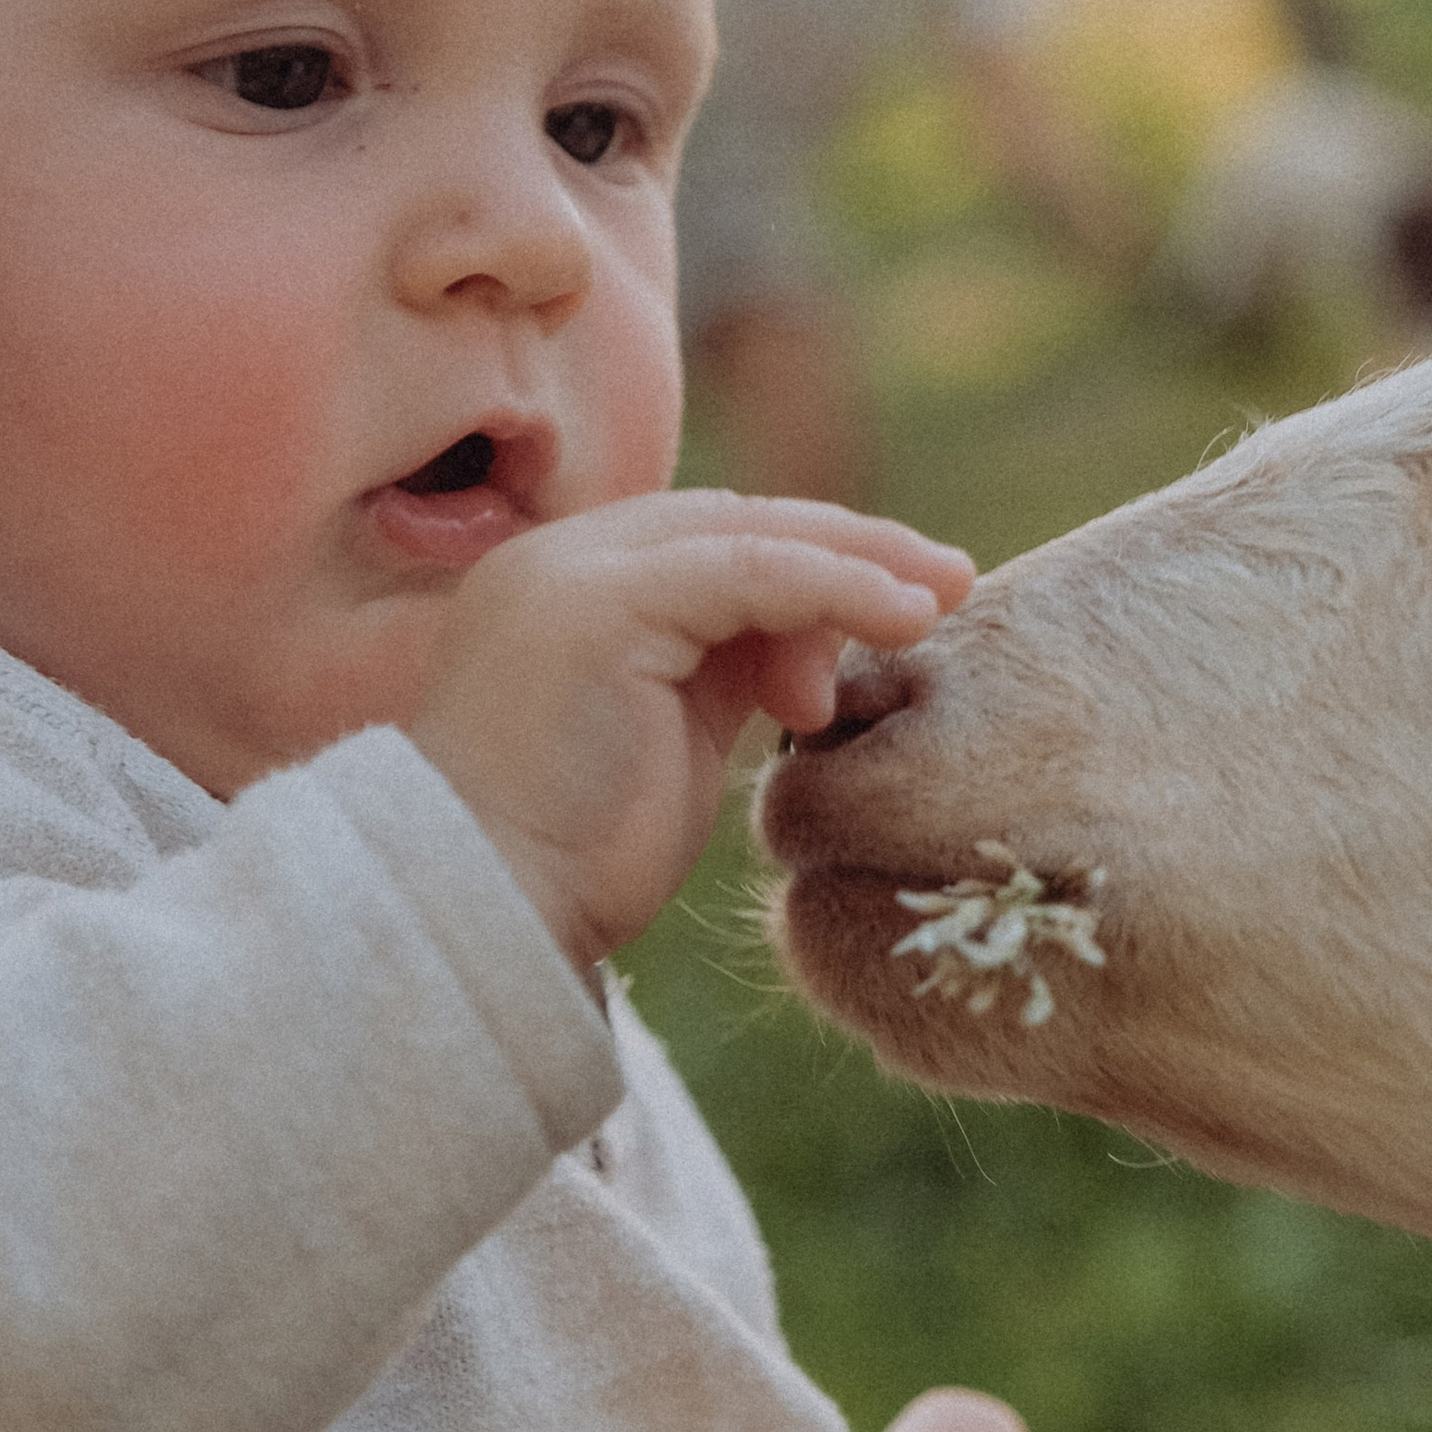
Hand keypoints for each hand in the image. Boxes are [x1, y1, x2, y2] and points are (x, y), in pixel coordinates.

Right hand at [412, 492, 969, 969]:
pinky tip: (908, 617)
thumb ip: (721, 675)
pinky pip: (754, 571)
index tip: (902, 614)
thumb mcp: (666, 743)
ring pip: (753, 536)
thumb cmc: (568, 861)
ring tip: (944, 601)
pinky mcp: (603, 600)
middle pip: (739, 524)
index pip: (714, 544)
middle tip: (949, 584)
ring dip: (862, 562)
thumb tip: (809, 651)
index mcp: (569, 588)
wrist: (481, 907)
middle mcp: (563, 560)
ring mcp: (576, 570)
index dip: (816, 569)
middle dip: (854, 549)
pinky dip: (840, 586)